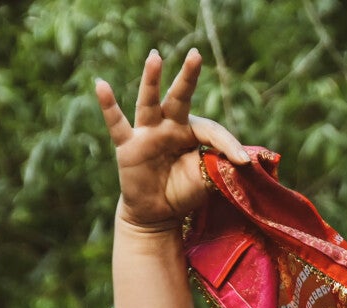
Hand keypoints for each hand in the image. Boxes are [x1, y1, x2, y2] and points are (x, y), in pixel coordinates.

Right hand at [95, 49, 247, 229]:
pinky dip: (108, 105)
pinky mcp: (127, 146)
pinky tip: (101, 85)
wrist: (157, 214)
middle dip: (188, 77)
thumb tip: (246, 162)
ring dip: (152, 79)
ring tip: (155, 57)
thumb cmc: (183, 191)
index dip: (228, 144)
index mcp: (191, 132)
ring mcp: (147, 133)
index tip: (243, 161)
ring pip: (149, 102)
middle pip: (179, 98)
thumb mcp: (206, 180)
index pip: (211, 130)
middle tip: (196, 55)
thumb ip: (221, 168)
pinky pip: (116, 123)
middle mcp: (169, 126)